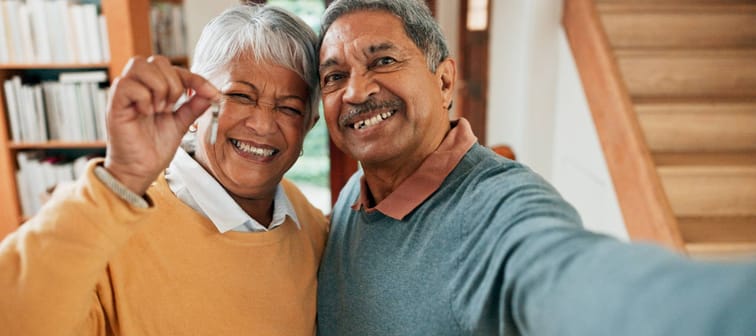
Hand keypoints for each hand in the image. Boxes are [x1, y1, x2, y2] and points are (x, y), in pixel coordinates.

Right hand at [104, 55, 219, 194]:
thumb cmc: (155, 147)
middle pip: (157, 60)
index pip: (175, 69)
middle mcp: (138, 85)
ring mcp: (124, 92)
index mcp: (153, 87)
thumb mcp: (181, 123)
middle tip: (172, 107)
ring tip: (159, 109)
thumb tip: (212, 92)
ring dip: (158, 87)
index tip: (212, 93)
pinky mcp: (114, 103)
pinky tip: (145, 113)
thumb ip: (194, 106)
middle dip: (173, 83)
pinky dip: (143, 98)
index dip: (196, 78)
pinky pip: (127, 84)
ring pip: (140, 65)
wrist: (141, 170)